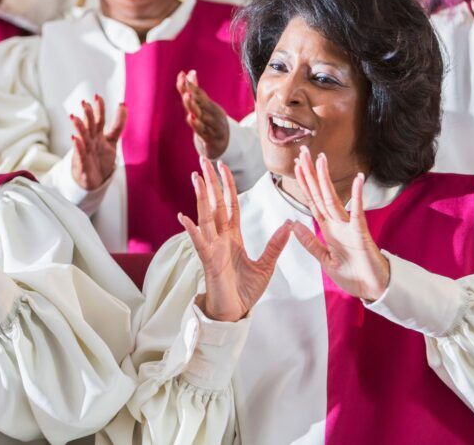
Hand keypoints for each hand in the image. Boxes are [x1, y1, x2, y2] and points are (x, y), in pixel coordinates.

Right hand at [70, 95, 126, 190]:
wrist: (94, 179)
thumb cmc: (100, 157)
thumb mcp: (112, 140)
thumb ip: (118, 124)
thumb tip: (123, 104)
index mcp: (98, 134)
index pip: (99, 119)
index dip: (99, 109)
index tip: (97, 96)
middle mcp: (90, 140)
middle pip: (90, 125)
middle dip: (87, 115)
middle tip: (84, 103)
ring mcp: (86, 151)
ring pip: (82, 137)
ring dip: (79, 127)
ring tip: (74, 117)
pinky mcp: (83, 164)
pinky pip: (80, 154)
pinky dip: (78, 147)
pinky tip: (75, 139)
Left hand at [177, 69, 230, 158]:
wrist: (225, 142)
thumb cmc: (211, 121)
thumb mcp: (205, 106)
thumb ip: (195, 90)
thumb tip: (189, 72)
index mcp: (208, 104)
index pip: (198, 92)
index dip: (189, 84)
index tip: (181, 74)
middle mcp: (211, 113)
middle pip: (200, 101)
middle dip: (192, 91)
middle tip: (184, 82)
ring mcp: (212, 124)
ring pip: (202, 114)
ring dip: (194, 105)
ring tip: (187, 96)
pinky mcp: (211, 137)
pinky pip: (203, 130)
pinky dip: (197, 124)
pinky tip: (191, 117)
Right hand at [181, 157, 291, 321]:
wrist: (235, 313)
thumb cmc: (245, 291)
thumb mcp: (266, 266)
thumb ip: (275, 245)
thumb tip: (290, 224)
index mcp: (233, 237)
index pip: (230, 205)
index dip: (227, 185)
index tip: (223, 166)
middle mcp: (220, 238)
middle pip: (215, 204)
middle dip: (210, 182)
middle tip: (204, 159)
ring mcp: (212, 247)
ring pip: (205, 216)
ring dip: (200, 196)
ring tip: (196, 177)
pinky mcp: (208, 260)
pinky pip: (198, 242)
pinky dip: (191, 230)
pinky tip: (183, 217)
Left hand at [290, 146, 389, 300]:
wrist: (372, 289)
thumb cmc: (352, 274)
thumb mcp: (324, 259)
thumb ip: (310, 243)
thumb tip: (293, 224)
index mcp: (328, 228)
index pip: (312, 200)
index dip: (304, 183)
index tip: (296, 164)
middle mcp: (336, 222)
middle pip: (319, 193)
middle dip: (310, 173)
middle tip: (303, 151)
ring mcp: (348, 225)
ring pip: (333, 198)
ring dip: (325, 179)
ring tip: (320, 159)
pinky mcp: (361, 232)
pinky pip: (358, 212)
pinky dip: (357, 196)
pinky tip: (358, 179)